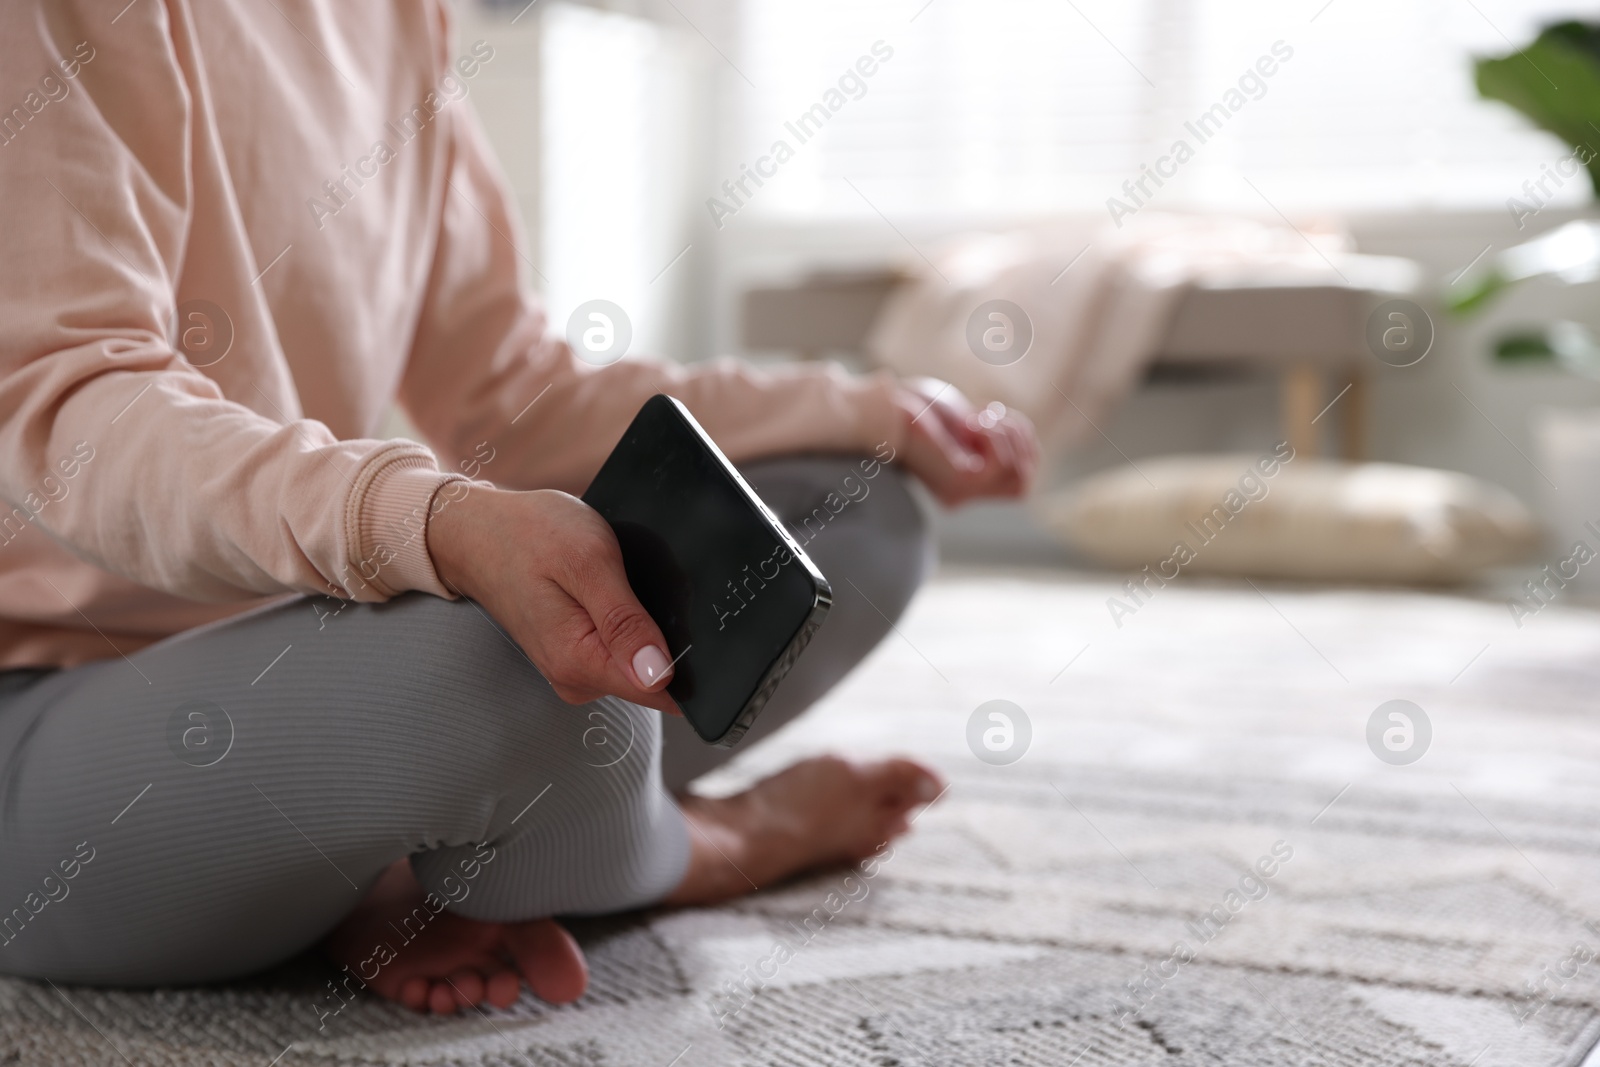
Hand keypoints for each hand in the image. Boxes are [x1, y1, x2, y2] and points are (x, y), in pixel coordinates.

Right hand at [427, 486, 678, 714]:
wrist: (476, 531)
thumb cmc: (527, 535)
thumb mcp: (586, 564)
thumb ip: (624, 622)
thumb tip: (660, 674)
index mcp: (578, 662)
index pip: (661, 691)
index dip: (690, 661)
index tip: (689, 625)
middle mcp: (575, 678)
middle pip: (655, 678)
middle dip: (665, 635)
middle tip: (640, 583)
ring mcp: (573, 669)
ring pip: (639, 663)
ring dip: (644, 626)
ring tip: (619, 581)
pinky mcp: (573, 655)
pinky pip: (619, 650)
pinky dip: (626, 622)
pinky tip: (611, 592)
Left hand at [893, 379, 1039, 506]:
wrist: (884, 407)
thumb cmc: (921, 408)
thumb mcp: (969, 422)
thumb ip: (998, 439)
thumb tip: (1027, 448)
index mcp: (966, 485)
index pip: (1021, 481)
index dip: (1021, 442)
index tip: (994, 415)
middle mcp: (963, 496)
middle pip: (1024, 483)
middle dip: (1018, 440)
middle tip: (988, 415)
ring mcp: (962, 494)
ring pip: (1019, 475)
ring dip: (1007, 435)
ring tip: (978, 417)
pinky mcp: (959, 484)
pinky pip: (1002, 464)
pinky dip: (994, 435)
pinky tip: (969, 423)